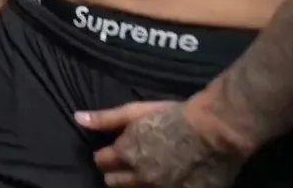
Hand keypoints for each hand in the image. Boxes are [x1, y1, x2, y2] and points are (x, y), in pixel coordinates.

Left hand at [78, 101, 243, 186]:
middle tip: (127, 163)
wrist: (215, 131)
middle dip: (116, 173)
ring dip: (136, 183)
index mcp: (125, 154)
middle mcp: (140, 177)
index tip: (112, 150)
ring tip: (146, 172)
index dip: (104, 155)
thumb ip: (105, 119)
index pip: (100, 162)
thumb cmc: (174, 116)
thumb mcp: (135, 112)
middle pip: (114, 183)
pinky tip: (167, 179)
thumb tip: (77, 118)